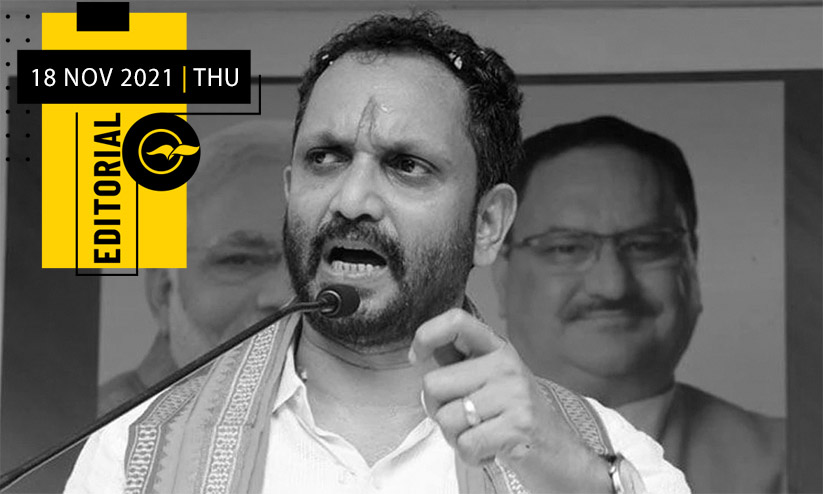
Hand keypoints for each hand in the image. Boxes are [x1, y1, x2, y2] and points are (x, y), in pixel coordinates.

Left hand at [409, 308, 609, 492]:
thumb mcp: (492, 381)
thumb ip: (461, 364)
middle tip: (464, 420)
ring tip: (480, 435)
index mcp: (498, 349)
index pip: (457, 321)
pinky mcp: (518, 426)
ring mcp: (514, 395)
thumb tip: (422, 348)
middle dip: (437, 410)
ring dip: (455, 438)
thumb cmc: (517, 417)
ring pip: (446, 418)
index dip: (427, 335)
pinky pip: (465, 444)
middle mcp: (506, 365)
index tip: (416, 357)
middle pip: (433, 384)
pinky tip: (490, 450)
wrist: (563, 455)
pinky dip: (471, 456)